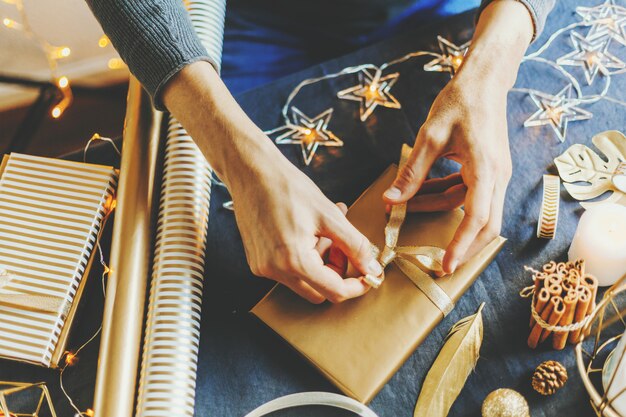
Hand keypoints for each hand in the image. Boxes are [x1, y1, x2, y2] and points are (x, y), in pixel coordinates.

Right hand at [227, 151, 381, 303]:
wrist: (252, 172)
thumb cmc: (289, 188)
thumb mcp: (330, 215)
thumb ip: (355, 245)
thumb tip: (372, 268)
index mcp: (294, 261)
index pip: (334, 292)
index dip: (357, 286)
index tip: (368, 274)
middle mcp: (275, 271)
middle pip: (319, 292)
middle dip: (336, 272)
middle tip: (341, 245)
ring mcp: (263, 268)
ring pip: (304, 281)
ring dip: (321, 262)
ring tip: (325, 231)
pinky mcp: (257, 261)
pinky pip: (288, 270)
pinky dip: (304, 257)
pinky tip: (308, 232)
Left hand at [383, 0, 532, 273]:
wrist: (484, 80)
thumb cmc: (459, 102)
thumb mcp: (430, 136)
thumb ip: (412, 172)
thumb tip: (391, 201)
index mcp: (486, 169)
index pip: (477, 218)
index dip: (462, 245)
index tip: (446, 265)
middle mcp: (497, 176)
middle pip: (485, 224)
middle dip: (462, 246)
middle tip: (438, 264)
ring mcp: (494, 174)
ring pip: (472, 209)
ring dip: (441, 213)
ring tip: (406, 208)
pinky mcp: (487, 169)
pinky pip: (467, 194)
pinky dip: (444, 196)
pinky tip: (419, 191)